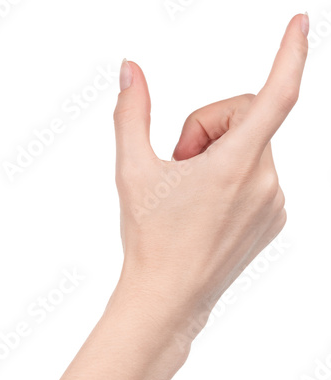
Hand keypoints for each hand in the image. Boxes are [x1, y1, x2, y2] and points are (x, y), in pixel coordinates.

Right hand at [113, 14, 307, 337]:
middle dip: (207, 130)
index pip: (276, 96)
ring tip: (191, 192)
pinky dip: (235, 176)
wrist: (169, 298)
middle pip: (245, 119)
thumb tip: (131, 71)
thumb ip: (132, 113)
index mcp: (235, 165)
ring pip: (252, 148)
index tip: (302, 25)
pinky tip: (208, 207)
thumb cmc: (151, 239)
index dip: (291, 55)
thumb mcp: (133, 170)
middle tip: (179, 164)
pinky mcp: (275, 219)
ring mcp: (275, 203)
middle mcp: (266, 182)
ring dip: (219, 155)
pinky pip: (260, 175)